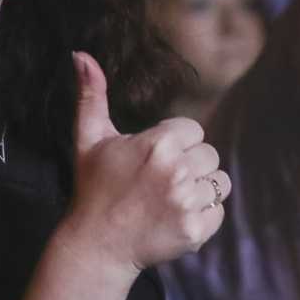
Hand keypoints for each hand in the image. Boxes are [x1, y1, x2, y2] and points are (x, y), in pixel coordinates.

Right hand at [61, 51, 226, 274]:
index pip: (193, 131)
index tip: (152, 159)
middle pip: (209, 155)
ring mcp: (187, 203)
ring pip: (219, 182)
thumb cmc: (93, 187)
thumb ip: (91, 94)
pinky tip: (175, 217)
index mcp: (158, 144)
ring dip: (200, 189)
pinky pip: (219, 212)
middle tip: (159, 181)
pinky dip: (203, 215)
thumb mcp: (89, 137)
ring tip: (169, 198)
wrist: (95, 245)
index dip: (174, 143)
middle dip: (189, 165)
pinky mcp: (195, 231)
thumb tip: (80, 54)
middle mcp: (176, 172)